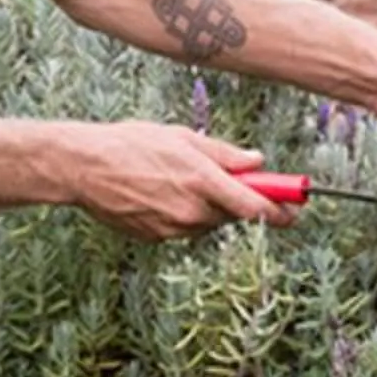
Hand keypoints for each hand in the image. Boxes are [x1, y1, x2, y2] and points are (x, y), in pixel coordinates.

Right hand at [59, 121, 287, 243]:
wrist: (81, 167)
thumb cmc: (128, 144)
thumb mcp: (181, 137)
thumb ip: (224, 153)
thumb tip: (257, 162)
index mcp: (204, 180)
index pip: (258, 206)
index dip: (282, 210)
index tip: (295, 209)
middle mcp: (193, 210)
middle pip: (234, 215)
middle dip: (234, 200)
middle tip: (215, 178)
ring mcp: (174, 228)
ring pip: (207, 222)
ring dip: (204, 207)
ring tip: (171, 180)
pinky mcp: (156, 239)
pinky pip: (182, 229)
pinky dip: (179, 215)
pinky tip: (154, 194)